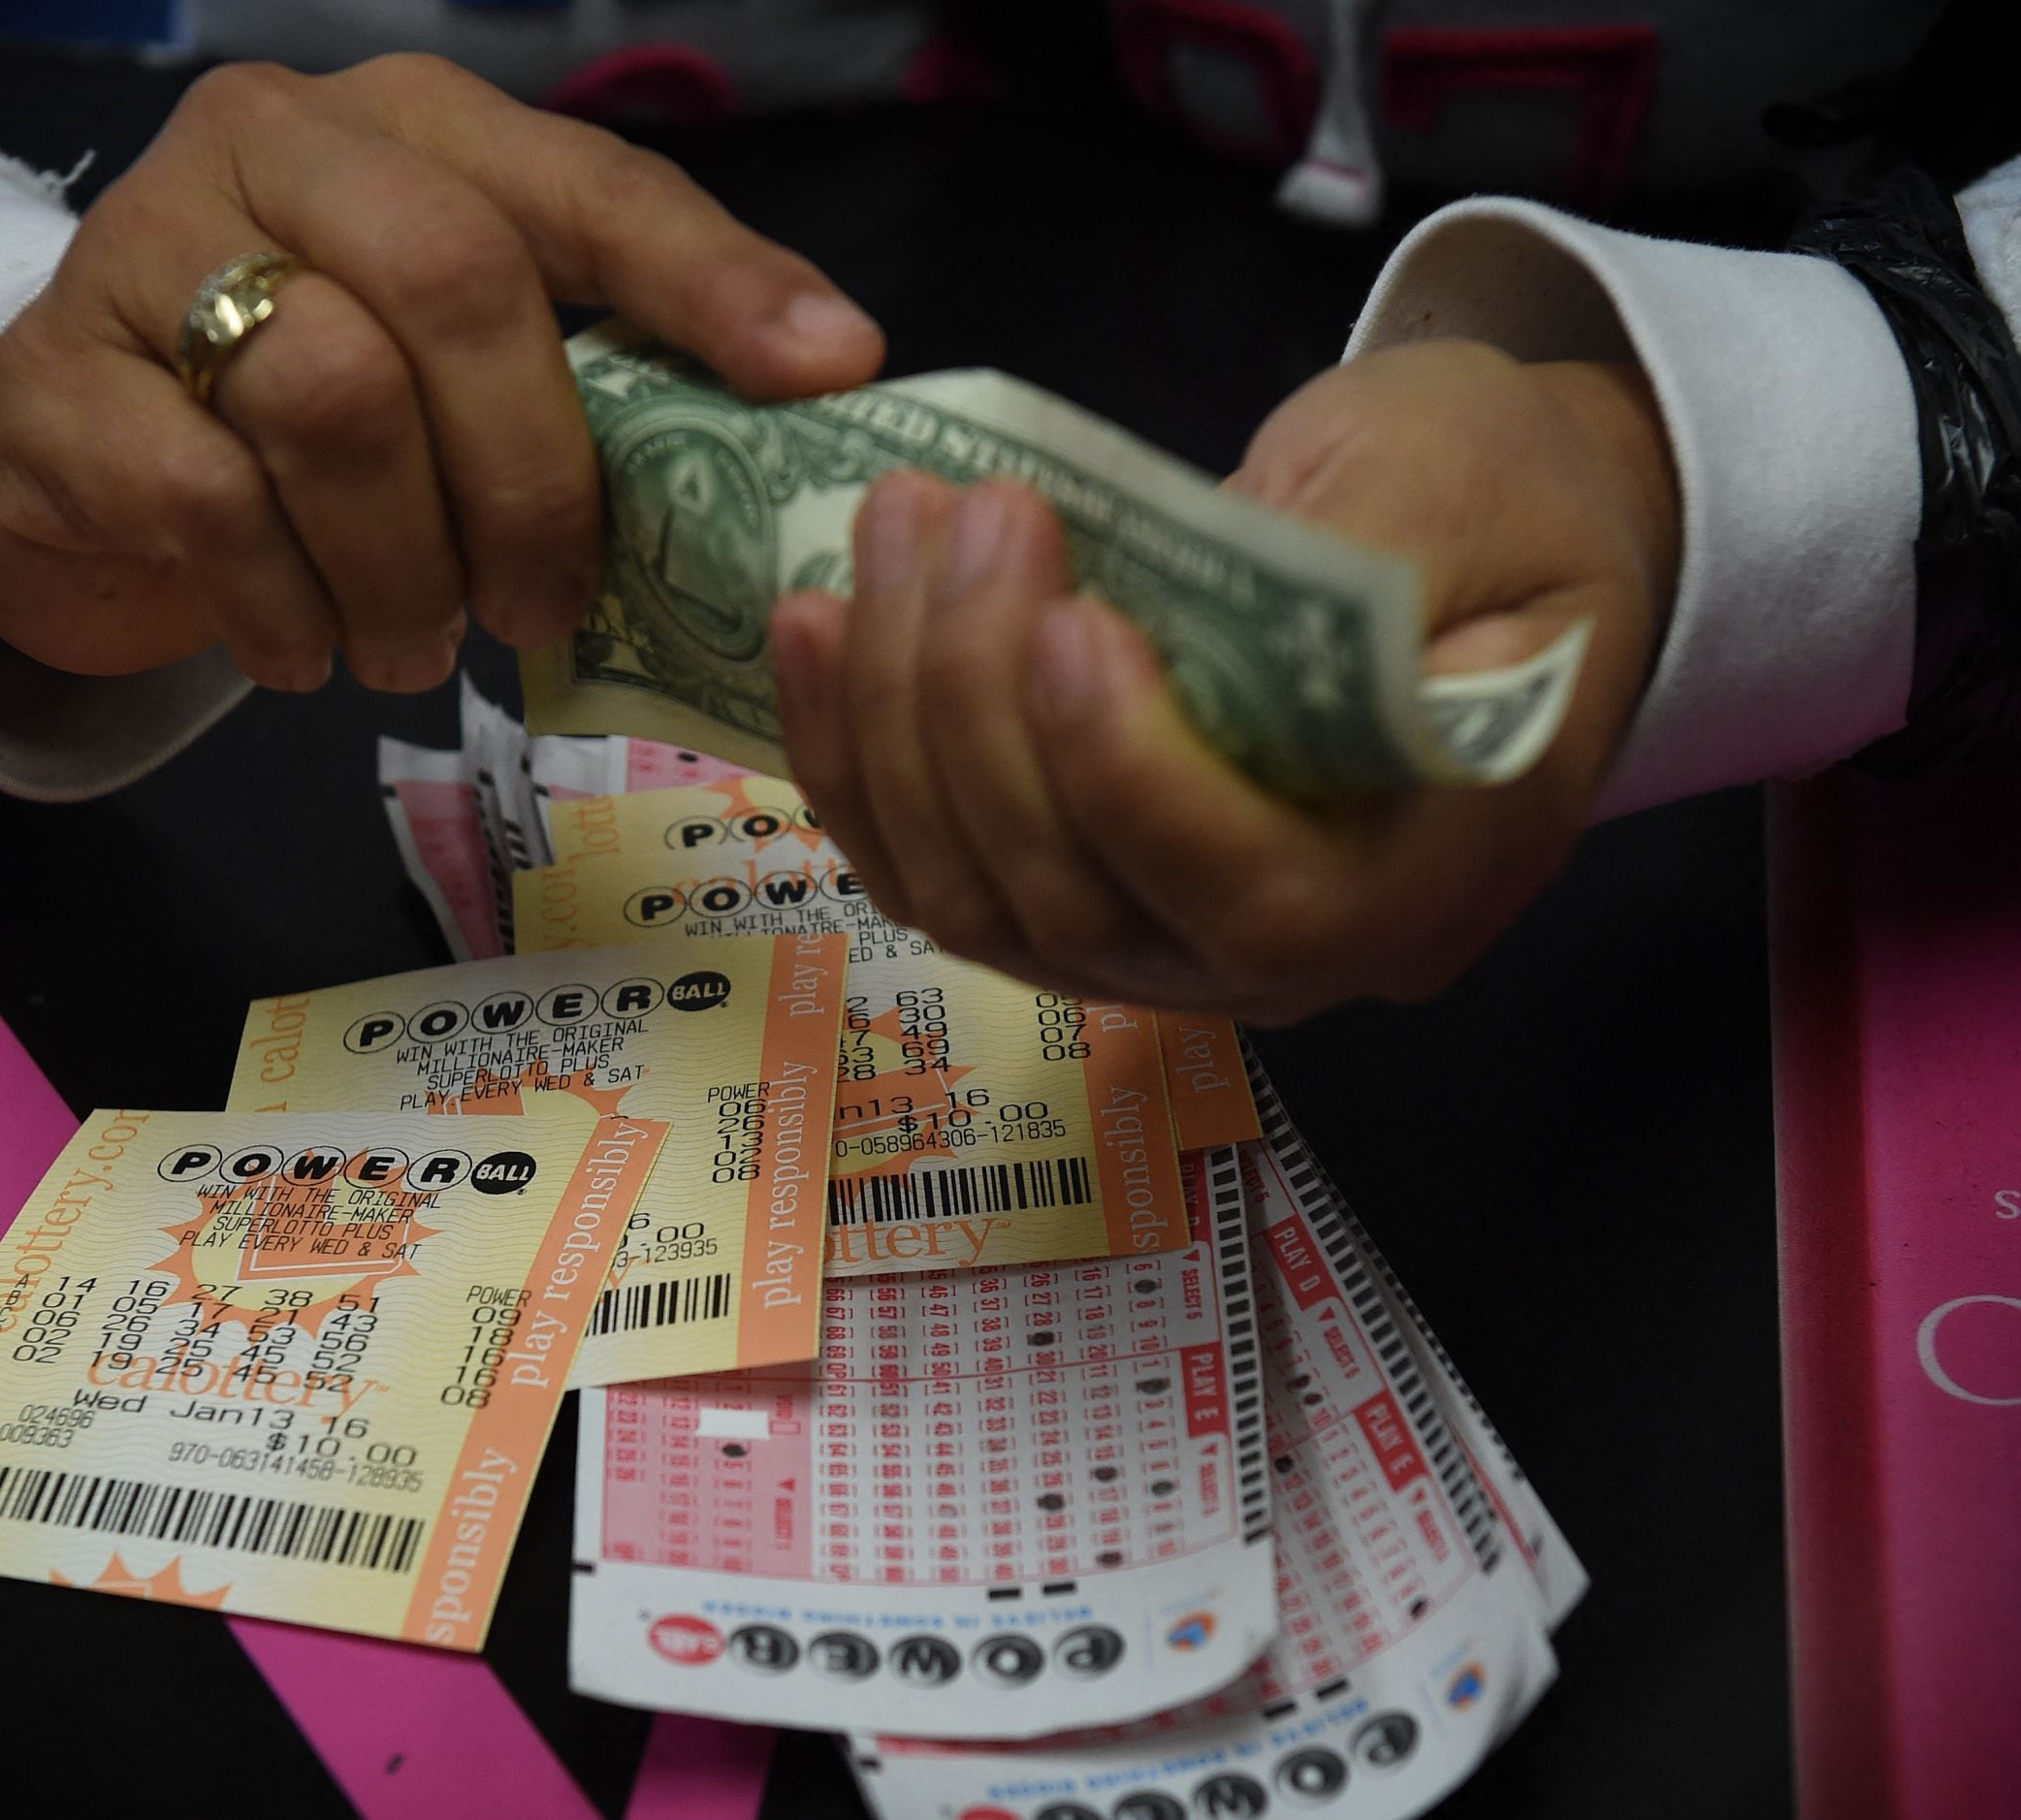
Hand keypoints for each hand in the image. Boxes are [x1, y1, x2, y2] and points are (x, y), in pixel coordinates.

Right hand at [0, 55, 882, 692]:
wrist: (71, 463)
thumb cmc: (310, 420)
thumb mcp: (456, 377)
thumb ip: (591, 383)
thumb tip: (787, 454)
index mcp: (419, 133)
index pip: (587, 185)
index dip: (714, 279)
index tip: (831, 369)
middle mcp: (283, 150)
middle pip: (458, 281)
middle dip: (532, 477)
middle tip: (544, 606)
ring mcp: (150, 250)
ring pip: (336, 398)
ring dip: (406, 567)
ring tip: (416, 644)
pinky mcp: (62, 384)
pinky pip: (213, 503)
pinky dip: (290, 610)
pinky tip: (307, 651)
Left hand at [768, 340, 1679, 1022]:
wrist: (1476, 541)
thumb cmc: (1504, 505)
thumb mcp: (1468, 485)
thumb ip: (1349, 566)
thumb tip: (1178, 620)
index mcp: (1427, 881)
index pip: (1264, 903)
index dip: (1139, 783)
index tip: (1070, 617)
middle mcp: (1285, 962)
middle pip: (1082, 906)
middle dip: (981, 705)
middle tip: (960, 512)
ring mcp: (1161, 945)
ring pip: (978, 900)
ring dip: (895, 717)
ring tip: (889, 534)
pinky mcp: (1070, 892)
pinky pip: (933, 869)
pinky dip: (854, 757)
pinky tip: (816, 626)